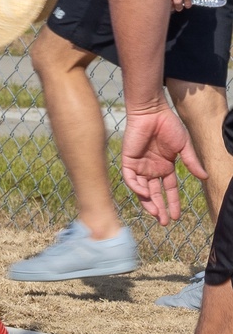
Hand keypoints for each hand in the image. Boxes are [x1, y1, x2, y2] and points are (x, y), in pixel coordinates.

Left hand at [121, 105, 206, 225]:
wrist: (151, 111)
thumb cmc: (168, 125)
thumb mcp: (183, 146)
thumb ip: (191, 162)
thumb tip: (204, 177)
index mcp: (165, 166)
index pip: (168, 189)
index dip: (172, 203)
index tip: (177, 217)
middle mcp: (152, 168)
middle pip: (154, 194)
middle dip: (159, 208)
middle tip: (164, 222)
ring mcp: (140, 165)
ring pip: (142, 190)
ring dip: (148, 203)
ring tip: (156, 214)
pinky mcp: (129, 159)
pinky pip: (130, 178)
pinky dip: (136, 188)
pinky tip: (145, 194)